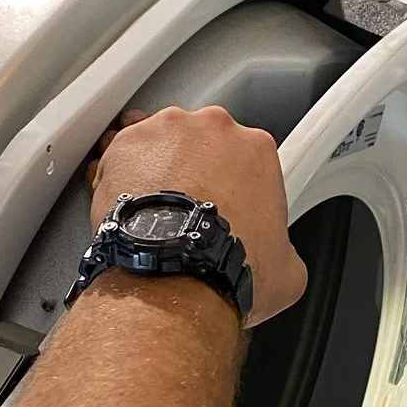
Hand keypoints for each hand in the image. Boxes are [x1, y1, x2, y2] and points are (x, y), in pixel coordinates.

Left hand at [90, 106, 307, 325]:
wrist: (174, 277)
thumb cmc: (223, 267)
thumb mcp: (286, 269)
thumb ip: (284, 248)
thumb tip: (281, 260)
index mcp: (258, 149)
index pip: (248, 157)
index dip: (236, 182)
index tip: (228, 201)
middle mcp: (213, 129)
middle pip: (202, 142)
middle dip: (195, 170)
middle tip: (189, 210)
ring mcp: (167, 132)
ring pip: (161, 142)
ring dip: (158, 169)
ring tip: (157, 212)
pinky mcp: (126, 143)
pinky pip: (120, 152)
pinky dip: (121, 175)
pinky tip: (128, 207)